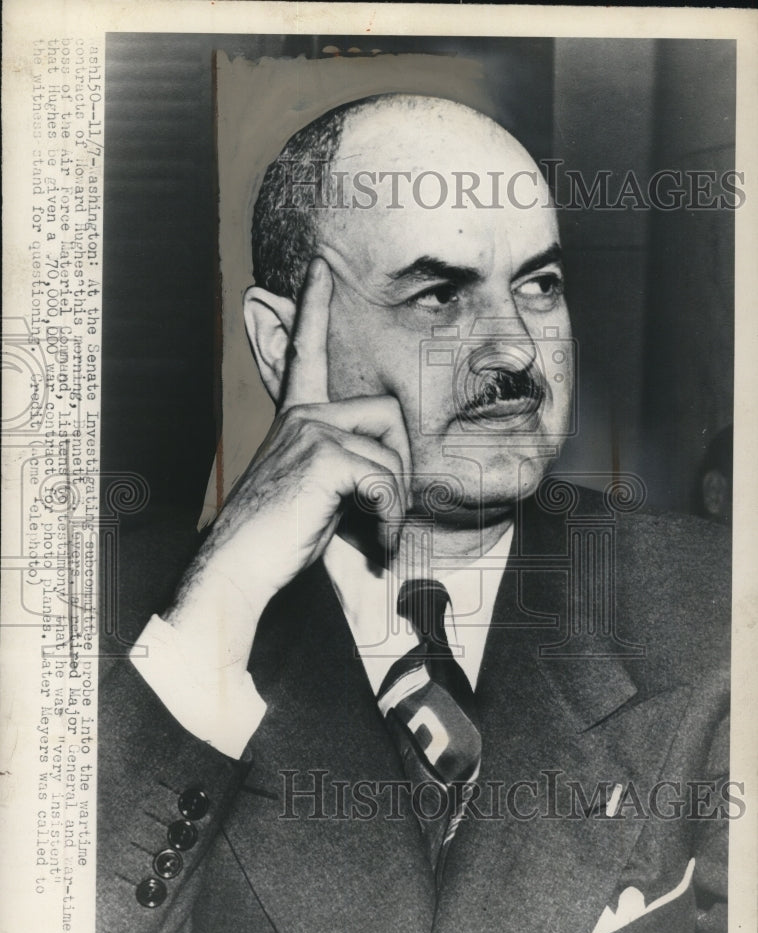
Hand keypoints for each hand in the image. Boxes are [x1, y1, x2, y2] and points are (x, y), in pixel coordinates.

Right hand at [168, 257, 411, 628]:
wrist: (237, 570)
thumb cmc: (278, 539)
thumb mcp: (314, 492)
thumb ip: (346, 470)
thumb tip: (395, 485)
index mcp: (297, 419)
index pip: (307, 353)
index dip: (313, 308)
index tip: (319, 268)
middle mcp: (303, 416)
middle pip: (390, 415)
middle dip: (401, 469)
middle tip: (385, 514)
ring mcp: (310, 431)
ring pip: (392, 453)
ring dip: (395, 503)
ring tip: (376, 535)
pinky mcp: (322, 456)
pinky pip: (386, 480)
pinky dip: (389, 518)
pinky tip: (375, 543)